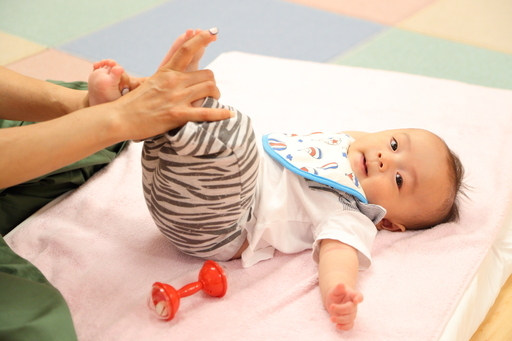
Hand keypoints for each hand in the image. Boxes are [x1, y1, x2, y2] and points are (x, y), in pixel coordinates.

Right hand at [112, 28, 231, 140]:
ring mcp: (176, 98)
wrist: (119, 118)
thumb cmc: (133, 104)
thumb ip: (166, 78)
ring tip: (214, 101)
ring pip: (210, 89)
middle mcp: (173, 82)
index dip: (201, 39)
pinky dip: (220, 113)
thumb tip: (179, 77)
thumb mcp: (149, 83)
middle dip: (212, 83)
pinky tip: (229, 114)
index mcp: (166, 72)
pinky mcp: (177, 115)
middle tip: (211, 92)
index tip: (212, 32)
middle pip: (207, 75)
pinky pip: (205, 112)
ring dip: (216, 95)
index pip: (187, 50)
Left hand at [326, 283, 362, 330]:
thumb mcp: (335, 290)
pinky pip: (349, 325)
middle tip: (331, 306)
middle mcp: (353, 305)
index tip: (356, 300)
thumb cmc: (336, 294)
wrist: (333, 301)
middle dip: (341, 309)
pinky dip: (344, 327)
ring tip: (331, 318)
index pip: (359, 296)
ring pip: (350, 318)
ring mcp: (351, 313)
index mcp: (352, 295)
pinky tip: (337, 326)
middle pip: (351, 308)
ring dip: (340, 319)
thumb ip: (338, 288)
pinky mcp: (348, 320)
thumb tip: (341, 285)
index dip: (359, 298)